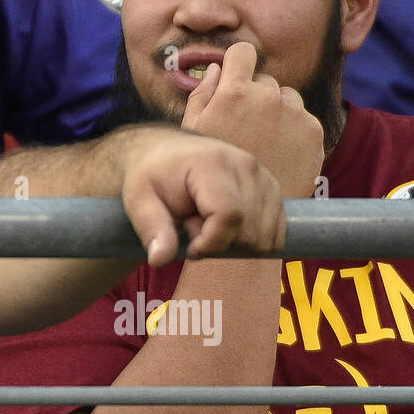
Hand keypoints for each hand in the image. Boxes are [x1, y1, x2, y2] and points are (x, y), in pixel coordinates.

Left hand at [120, 127, 285, 266]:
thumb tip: (159, 259)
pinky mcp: (273, 190)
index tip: (189, 246)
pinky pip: (275, 234)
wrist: (168, 153)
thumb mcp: (139, 199)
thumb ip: (151, 228)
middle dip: (218, 241)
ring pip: (264, 237)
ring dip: (234, 241)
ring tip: (207, 220)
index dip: (210, 242)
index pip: (229, 216)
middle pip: (249, 232)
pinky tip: (226, 224)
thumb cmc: (153, 176)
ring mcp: (264, 177)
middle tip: (192, 223)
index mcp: (213, 163)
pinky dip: (251, 240)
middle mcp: (246, 166)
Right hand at [182, 42, 324, 197]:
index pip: (243, 52)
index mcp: (234, 92)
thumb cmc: (213, 171)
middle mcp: (267, 97)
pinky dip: (293, 128)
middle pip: (264, 79)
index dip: (238, 62)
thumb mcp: (194, 131)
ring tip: (263, 139)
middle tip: (245, 124)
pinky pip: (303, 116)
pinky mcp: (314, 130)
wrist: (249, 210)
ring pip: (286, 96)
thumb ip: (203, 94)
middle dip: (255, 94)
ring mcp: (294, 113)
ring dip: (276, 109)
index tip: (236, 75)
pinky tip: (278, 149)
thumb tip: (218, 68)